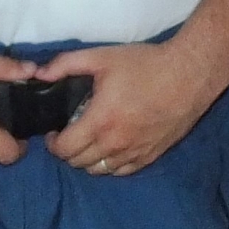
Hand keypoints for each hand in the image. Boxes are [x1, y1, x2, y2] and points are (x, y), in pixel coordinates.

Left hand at [41, 37, 228, 177]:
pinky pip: (121, 171)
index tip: (54, 132)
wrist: (189, 75)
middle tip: (69, 134)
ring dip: (87, 160)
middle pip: (78, 163)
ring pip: (99, 171)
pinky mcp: (151, 156)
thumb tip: (39, 74)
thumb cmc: (145, 65)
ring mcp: (134, 153)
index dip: (53, 144)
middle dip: (68, 151)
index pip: (64, 150)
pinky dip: (110, 164)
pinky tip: (110, 148)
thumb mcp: (102, 57)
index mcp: (100, 121)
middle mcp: (115, 144)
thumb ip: (66, 64)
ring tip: (88, 141)